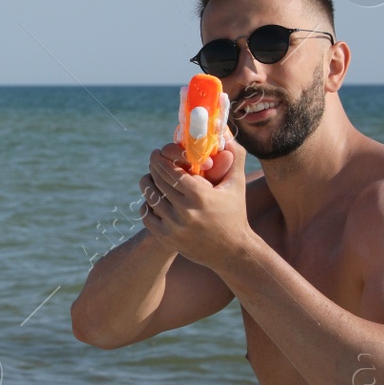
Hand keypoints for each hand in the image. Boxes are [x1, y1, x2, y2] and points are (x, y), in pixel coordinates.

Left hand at [138, 138, 251, 268]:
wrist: (233, 251)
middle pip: (158, 182)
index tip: (156, 153)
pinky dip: (147, 206)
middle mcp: (185, 211)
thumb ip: (234, 156)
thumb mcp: (236, 184)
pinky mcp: (167, 239)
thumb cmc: (235, 213)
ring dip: (148, 186)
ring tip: (149, 179)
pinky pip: (147, 216)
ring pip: (150, 198)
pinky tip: (151, 199)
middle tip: (152, 163)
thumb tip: (227, 134)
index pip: (170, 171)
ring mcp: (174, 226)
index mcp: (200, 195)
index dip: (160, 159)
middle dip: (153, 169)